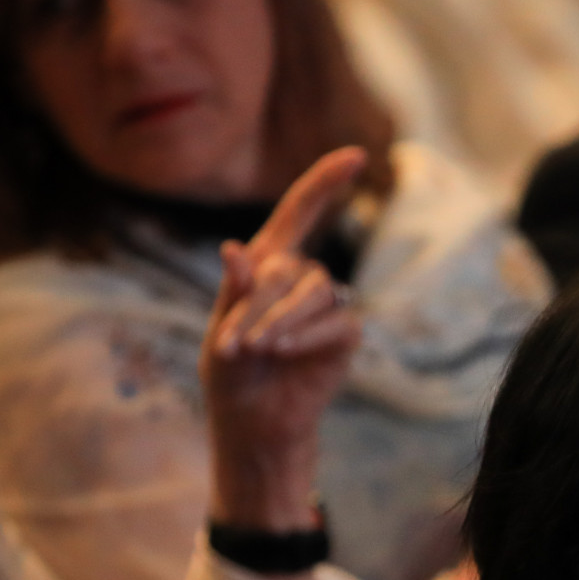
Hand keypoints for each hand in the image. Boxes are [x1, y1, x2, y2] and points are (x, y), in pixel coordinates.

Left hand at [203, 147, 366, 530]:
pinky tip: (284, 354)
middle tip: (234, 344)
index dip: (327, 181)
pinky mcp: (344, 336)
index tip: (358, 156)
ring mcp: (327, 307)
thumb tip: (235, 249)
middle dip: (260, 303)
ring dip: (281, 320)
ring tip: (257, 350)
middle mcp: (301, 279)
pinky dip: (305, 336)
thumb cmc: (231, 377)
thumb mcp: (220, 331)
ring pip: (316, 292)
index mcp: (268, 265)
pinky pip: (334, 322)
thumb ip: (232, 292)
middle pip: (293, 267)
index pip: (301, 212)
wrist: (255, 424)